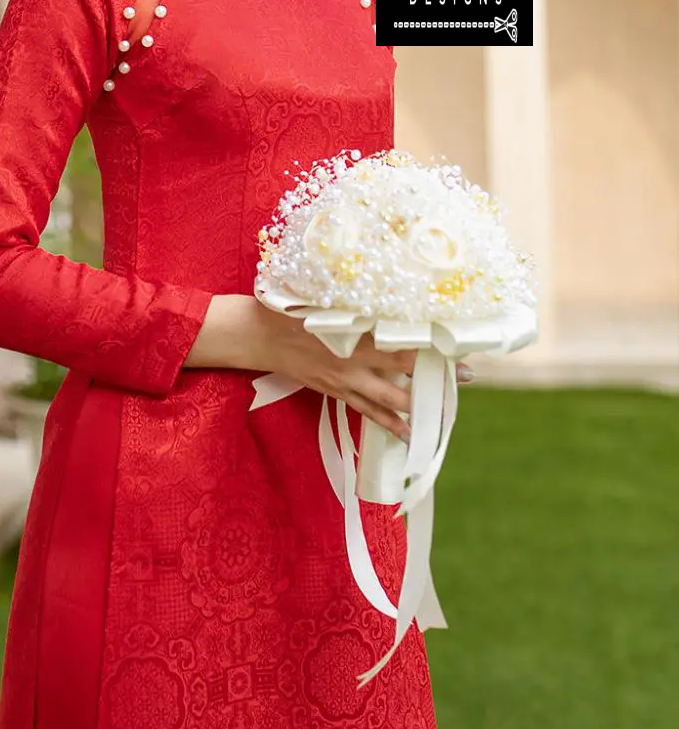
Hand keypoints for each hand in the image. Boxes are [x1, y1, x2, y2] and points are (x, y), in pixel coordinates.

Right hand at [246, 299, 473, 441]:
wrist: (260, 336)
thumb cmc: (292, 310)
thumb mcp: (325, 301)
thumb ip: (358, 303)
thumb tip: (392, 294)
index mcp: (352, 333)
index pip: (400, 340)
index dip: (430, 344)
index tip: (456, 342)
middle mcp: (353, 360)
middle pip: (404, 371)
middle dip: (435, 376)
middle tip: (467, 377)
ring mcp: (345, 380)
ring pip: (388, 398)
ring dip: (417, 405)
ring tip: (443, 412)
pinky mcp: (336, 392)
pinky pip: (366, 411)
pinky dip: (387, 422)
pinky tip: (407, 434)